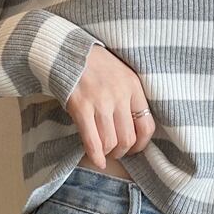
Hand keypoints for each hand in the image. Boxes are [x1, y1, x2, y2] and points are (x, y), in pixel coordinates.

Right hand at [65, 44, 155, 169]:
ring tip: (105, 153)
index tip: (135, 148)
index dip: (142, 143)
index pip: (147, 125)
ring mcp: (100, 102)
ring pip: (111, 142)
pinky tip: (96, 161)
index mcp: (133, 86)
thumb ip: (130, 96)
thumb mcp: (121, 73)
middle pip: (128, 138)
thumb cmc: (95, 64)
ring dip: (109, 153)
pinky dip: (95, 155)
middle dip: (123, 151)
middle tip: (117, 152)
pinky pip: (92, 140)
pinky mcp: (80, 107)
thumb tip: (134, 126)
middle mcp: (119, 95)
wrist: (66, 51)